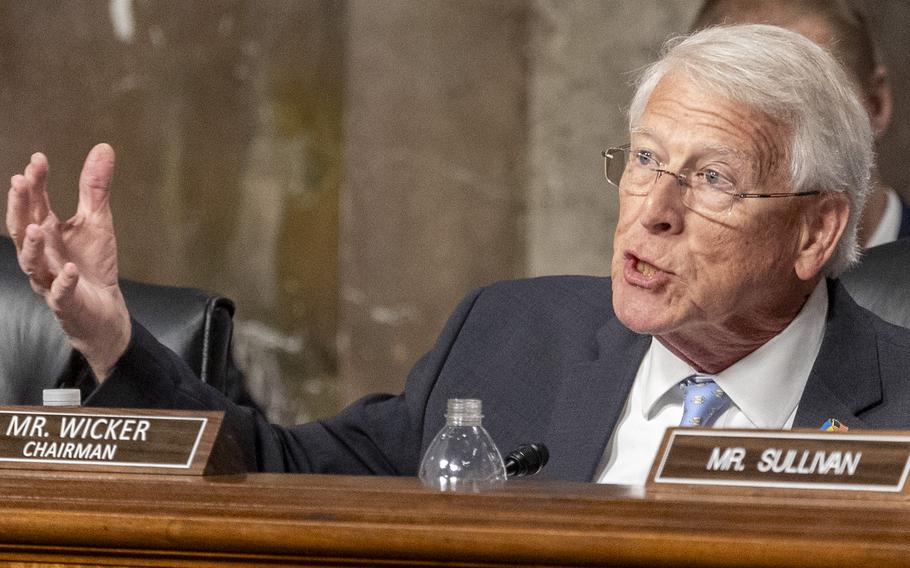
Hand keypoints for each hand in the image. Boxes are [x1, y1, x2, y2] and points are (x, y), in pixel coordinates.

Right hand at [6, 143, 130, 380]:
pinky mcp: (65, 302)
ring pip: (32, 262)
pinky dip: (64, 282)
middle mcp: (41, 254)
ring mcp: (49, 278)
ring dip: (33, 244)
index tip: (38, 159)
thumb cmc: (92, 263)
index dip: (34, 183)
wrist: (103, 308)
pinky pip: (61, 292)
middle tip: (20, 181)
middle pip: (23, 228)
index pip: (35, 203)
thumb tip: (103, 147)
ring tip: (36, 224)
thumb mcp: (97, 221)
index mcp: (47, 232)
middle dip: (20, 206)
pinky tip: (70, 270)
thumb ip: (95, 189)